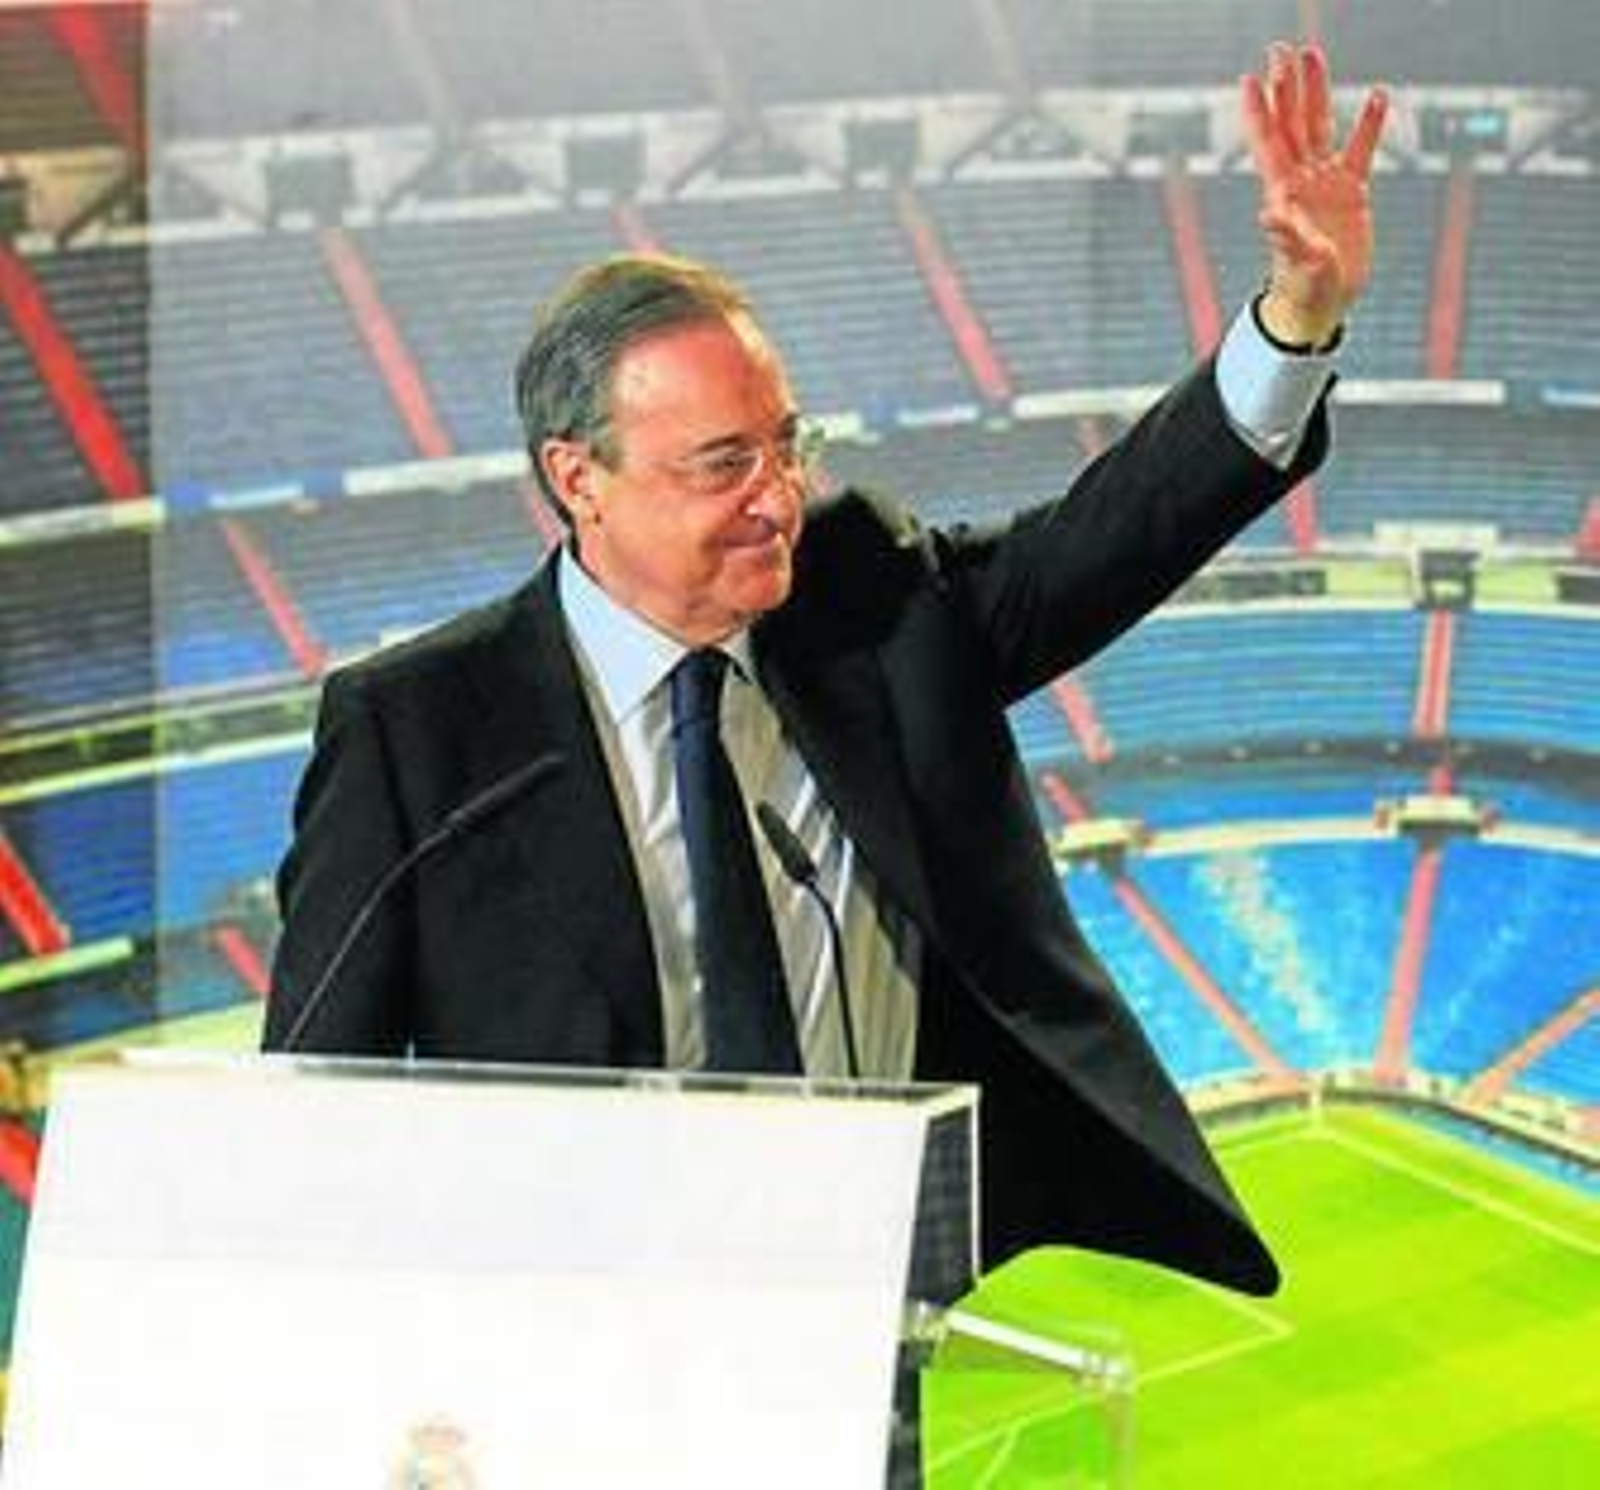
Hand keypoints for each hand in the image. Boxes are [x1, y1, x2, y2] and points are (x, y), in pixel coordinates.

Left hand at [1241, 43, 1387, 347]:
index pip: (1269, 142)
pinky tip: (1377, 96)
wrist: (1322, 303)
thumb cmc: (1304, 288)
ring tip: (1314, 55)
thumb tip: (1269, 215)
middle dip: (1287, 87)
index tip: (1250, 78)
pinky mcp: (1352, 192)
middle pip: (1292, 123)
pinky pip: (1360, 150)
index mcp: (1284, 194)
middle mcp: (1302, 181)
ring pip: (1320, 127)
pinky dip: (1368, 125)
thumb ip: (1286, 238)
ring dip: (1317, 92)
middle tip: (1281, 50)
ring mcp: (1326, 183)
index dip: (1259, 111)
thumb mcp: (1298, 263)